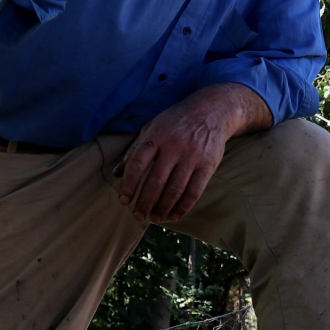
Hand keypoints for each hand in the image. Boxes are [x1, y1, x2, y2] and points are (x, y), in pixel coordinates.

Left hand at [118, 84, 271, 222]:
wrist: (212, 110)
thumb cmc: (176, 121)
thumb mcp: (151, 127)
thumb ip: (134, 150)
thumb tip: (116, 173)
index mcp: (156, 135)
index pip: (137, 163)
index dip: (129, 184)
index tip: (124, 200)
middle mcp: (174, 146)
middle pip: (156, 181)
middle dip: (145, 202)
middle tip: (139, 216)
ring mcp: (192, 156)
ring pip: (175, 189)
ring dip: (163, 208)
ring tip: (155, 219)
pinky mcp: (208, 165)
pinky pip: (194, 191)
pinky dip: (183, 207)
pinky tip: (174, 215)